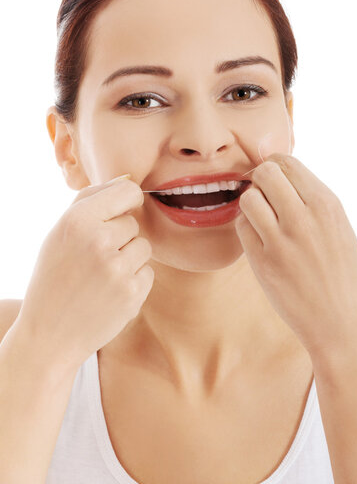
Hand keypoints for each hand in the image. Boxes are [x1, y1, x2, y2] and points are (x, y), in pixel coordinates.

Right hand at [16, 175, 153, 369]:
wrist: (49, 335)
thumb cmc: (54, 277)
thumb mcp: (60, 232)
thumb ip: (91, 200)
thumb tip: (128, 181)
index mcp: (78, 220)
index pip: (128, 191)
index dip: (128, 201)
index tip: (120, 212)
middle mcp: (99, 241)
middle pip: (134, 223)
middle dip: (120, 237)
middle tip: (95, 259)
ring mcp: (118, 269)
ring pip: (144, 246)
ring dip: (129, 259)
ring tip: (102, 276)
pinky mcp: (133, 293)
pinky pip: (148, 272)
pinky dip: (134, 281)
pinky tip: (110, 292)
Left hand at [235, 153, 356, 358]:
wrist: (342, 324)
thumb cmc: (343, 275)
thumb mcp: (339, 227)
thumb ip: (310, 200)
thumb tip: (279, 173)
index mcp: (328, 205)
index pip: (287, 162)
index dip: (274, 167)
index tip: (272, 180)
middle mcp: (305, 218)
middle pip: (265, 173)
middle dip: (260, 181)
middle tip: (265, 199)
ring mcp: (282, 241)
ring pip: (249, 198)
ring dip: (251, 205)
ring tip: (263, 222)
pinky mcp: (263, 263)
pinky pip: (242, 227)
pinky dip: (247, 229)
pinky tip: (260, 241)